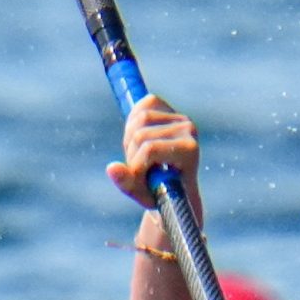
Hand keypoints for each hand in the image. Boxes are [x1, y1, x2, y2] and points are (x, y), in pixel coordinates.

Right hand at [107, 94, 203, 223]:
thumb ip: (127, 182)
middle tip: (136, 167)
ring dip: (129, 138)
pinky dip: (133, 120)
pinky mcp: (171, 109)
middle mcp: (189, 130)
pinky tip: (137, 138)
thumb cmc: (162, 195)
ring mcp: (181, 118)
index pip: (150, 149)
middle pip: (141, 134)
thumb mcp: (143, 194)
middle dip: (131, 152)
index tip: (136, 178)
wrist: (178, 188)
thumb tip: (111, 168)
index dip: (135, 164)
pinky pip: (145, 103)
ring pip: (140, 118)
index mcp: (188, 151)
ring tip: (137, 155)